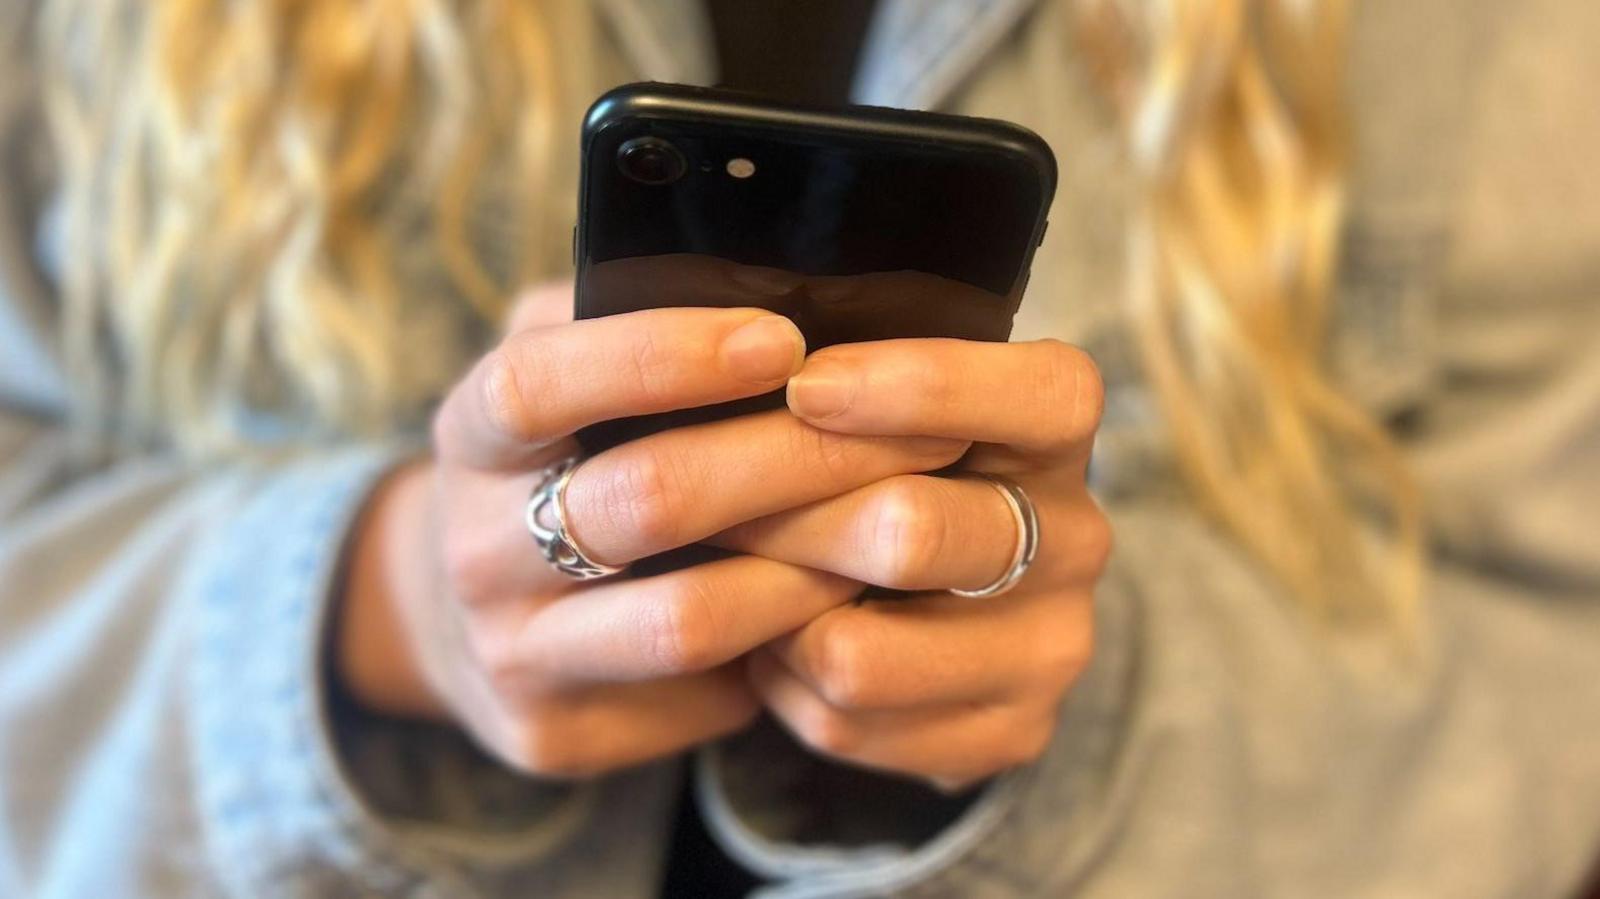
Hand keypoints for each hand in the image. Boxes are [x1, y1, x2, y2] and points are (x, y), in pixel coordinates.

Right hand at [338, 284, 968, 777]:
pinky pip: (702, 697)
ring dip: (814, 567)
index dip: (657, 356)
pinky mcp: (554, 733)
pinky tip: (846, 609)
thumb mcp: (568, 374)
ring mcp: (511, 653)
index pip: (539, 384)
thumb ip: (629, 316)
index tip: (779, 341)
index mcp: (472, 435)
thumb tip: (782, 280)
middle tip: (920, 431)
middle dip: (798, 461)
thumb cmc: (562, 461)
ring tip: (901, 525)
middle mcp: (473, 549)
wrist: (467, 616)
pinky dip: (787, 650)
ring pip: (688, 618)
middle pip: (645, 500)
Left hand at [711, 337, 1109, 789]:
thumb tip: (737, 369)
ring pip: (857, 654)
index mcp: (1057, 432)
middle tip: (699, 501)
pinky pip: (846, 722)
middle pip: (911, 531)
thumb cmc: (881, 462)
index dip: (920, 386)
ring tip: (731, 577)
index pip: (1040, 394)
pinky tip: (772, 644)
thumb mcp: (879, 400)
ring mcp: (1048, 650)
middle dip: (782, 517)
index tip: (804, 386)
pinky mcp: (1008, 733)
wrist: (931, 602)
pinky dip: (781, 682)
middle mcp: (1077, 541)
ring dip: (764, 614)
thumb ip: (839, 382)